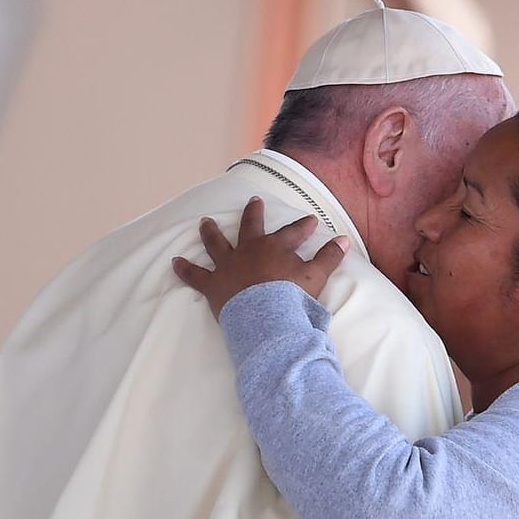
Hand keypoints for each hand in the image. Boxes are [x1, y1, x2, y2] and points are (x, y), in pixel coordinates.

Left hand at [172, 196, 348, 318]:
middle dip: (254, 213)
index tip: (310, 220)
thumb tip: (344, 239)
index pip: (292, 232)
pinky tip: (174, 262)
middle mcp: (249, 250)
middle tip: (254, 201)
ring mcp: (228, 266)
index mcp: (275, 247)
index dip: (302, 226)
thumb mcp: (317, 275)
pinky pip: (195, 276)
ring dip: (210, 232)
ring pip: (217, 244)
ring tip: (203, 222)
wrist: (266, 318)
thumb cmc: (292, 296)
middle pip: (250, 227)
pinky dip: (184, 269)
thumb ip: (329, 257)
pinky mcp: (213, 285)